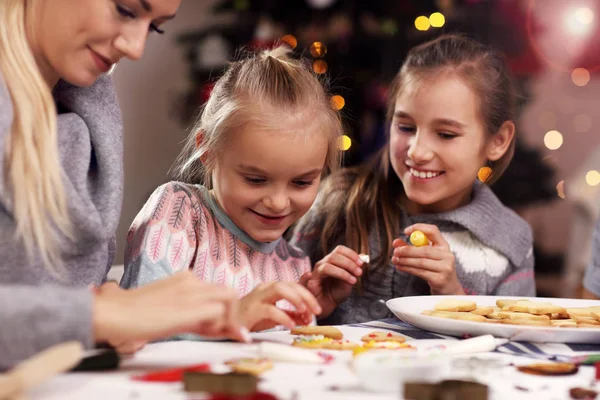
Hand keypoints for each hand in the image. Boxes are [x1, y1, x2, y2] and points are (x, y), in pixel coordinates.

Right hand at [92, 272, 247, 344]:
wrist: (114, 313)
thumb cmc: (132, 314)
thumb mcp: (166, 307)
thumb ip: (186, 312)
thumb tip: (203, 324)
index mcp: (185, 278)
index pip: (216, 292)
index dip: (220, 310)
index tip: (214, 326)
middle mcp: (192, 280)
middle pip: (228, 293)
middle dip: (229, 313)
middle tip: (216, 331)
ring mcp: (192, 292)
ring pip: (229, 298)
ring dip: (225, 319)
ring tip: (208, 332)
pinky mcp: (190, 307)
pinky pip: (219, 312)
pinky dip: (218, 325)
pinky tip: (204, 333)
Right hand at [239, 282, 320, 331]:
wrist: (227, 323)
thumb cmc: (250, 317)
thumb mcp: (274, 315)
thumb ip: (290, 314)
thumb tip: (307, 317)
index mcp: (271, 288)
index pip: (293, 285)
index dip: (308, 295)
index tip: (317, 309)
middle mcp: (265, 288)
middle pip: (289, 284)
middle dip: (306, 296)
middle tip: (316, 310)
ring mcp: (257, 297)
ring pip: (280, 289)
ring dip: (295, 299)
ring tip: (304, 312)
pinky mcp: (252, 310)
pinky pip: (270, 309)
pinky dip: (283, 317)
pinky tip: (291, 325)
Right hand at [299, 245, 363, 318]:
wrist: (328, 306)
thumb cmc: (337, 292)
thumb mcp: (349, 280)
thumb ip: (354, 269)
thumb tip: (363, 257)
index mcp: (332, 261)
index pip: (340, 250)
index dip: (351, 254)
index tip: (361, 263)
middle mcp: (323, 263)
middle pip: (334, 256)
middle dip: (349, 263)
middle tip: (359, 273)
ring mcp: (316, 272)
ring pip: (327, 265)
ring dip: (342, 272)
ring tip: (353, 281)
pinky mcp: (310, 282)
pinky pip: (310, 276)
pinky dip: (315, 275)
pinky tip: (324, 277)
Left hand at [392, 224, 463, 294]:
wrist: (448, 288)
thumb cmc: (435, 269)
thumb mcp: (426, 256)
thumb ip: (411, 247)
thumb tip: (396, 242)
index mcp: (443, 245)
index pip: (433, 231)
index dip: (419, 228)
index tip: (406, 231)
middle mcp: (447, 255)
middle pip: (424, 250)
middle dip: (407, 250)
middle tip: (395, 251)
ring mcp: (445, 268)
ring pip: (421, 262)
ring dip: (405, 260)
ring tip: (395, 259)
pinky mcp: (440, 279)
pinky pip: (421, 272)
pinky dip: (408, 269)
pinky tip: (400, 266)